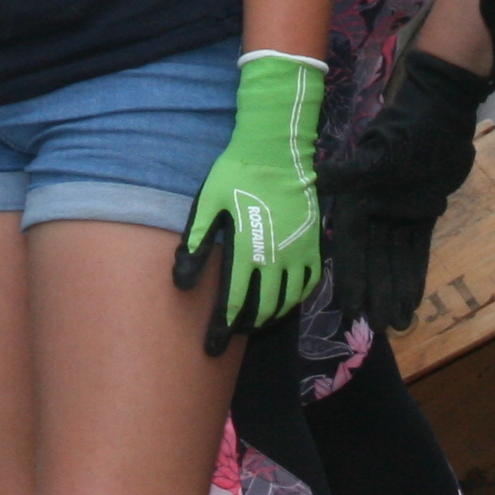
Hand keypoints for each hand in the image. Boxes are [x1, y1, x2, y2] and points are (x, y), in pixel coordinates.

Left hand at [173, 50, 326, 354]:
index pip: (236, 300)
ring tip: (256, 322)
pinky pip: (310, 282)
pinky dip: (297, 298)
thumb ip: (197, 242)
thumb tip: (180, 281)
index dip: (223, 326)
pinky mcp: (314, 244)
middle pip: (263, 307)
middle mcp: (277, 258)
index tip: (213, 345)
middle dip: (246, 326)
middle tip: (231, 337)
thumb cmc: (236, 173)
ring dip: (271, 315)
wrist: (277, 149)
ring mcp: (299, 252)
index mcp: (248, 250)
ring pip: (288, 300)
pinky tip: (285, 300)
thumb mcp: (209, 203)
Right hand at [321, 48, 487, 331]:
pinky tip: (413, 299)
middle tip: (380, 327)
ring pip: (394, 260)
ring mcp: (399, 214)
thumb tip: (318, 182)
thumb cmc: (406, 132)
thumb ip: (352, 174)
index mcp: (357, 199)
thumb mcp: (379, 155)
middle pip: (372, 259)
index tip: (351, 307)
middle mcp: (374, 211)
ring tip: (398, 323)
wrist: (440, 112)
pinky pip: (416, 250)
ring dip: (395, 289)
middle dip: (376, 292)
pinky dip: (414, 273)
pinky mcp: (423, 213)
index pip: (350, 245)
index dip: (351, 276)